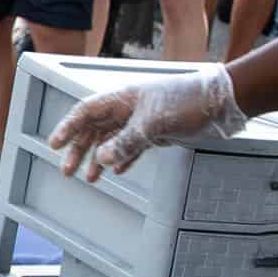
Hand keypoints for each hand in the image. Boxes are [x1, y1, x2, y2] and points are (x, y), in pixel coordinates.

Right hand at [48, 63, 247, 180]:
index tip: (54, 144)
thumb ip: (126, 141)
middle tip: (67, 169)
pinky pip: (133, 147)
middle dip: (79, 149)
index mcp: (124, 98)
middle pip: (96, 128)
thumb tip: (101, 157)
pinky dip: (122, 159)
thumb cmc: (190, 101)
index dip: (68, 127)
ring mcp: (144, 120)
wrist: (223, 102)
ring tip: (90, 177)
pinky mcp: (158, 132)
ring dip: (99, 158)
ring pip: (113, 140)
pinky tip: (116, 171)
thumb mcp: (155, 123)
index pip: (87, 111)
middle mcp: (130, 108)